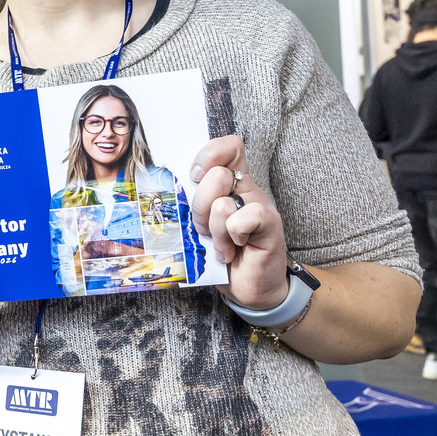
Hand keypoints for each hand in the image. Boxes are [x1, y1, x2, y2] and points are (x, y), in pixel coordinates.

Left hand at [191, 136, 289, 309]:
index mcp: (230, 183)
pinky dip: (233, 237)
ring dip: (214, 231)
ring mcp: (260, 206)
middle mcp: (246, 189)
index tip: (195, 177)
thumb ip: (189, 203)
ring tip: (221, 245)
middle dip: (200, 207)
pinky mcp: (270, 224)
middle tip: (205, 229)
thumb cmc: (221, 254)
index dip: (208, 155)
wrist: (250, 288)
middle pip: (216, 175)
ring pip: (222, 203)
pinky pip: (244, 218)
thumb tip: (166, 188)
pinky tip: (235, 249)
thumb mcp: (198, 225)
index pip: (228, 147)